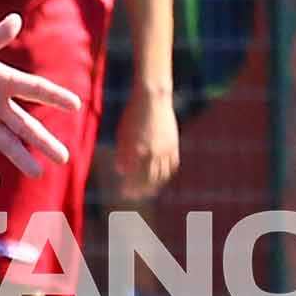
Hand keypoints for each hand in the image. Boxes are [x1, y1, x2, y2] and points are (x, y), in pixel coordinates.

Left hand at [0, 21, 72, 186]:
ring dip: (22, 158)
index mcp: (2, 80)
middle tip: (64, 158)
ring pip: (7, 143)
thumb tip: (16, 20)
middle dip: (44, 141)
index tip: (76, 105)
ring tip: (38, 173)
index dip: (54, 96)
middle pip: (26, 126)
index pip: (34, 89)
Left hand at [114, 82, 179, 196]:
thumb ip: (122, 154)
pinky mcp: (174, 144)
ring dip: (155, 185)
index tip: (124, 193)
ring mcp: (166, 149)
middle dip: (141, 190)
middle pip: (149, 179)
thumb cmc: (132, 116)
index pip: (134, 176)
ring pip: (162, 174)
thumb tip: (122, 172)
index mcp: (138, 150)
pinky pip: (172, 165)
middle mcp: (153, 152)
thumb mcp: (122, 134)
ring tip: (148, 191)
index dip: (130, 187)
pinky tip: (160, 177)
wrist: (153, 99)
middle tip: (135, 196)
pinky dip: (166, 173)